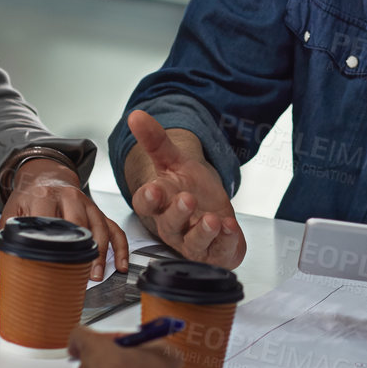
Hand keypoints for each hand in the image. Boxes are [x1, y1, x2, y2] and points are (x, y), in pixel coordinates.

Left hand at [1, 160, 128, 279]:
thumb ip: (8, 232)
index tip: (51, 265)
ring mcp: (87, 203)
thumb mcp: (12, 210)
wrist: (45, 175)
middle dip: (81, 251)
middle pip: (80, 225)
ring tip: (97, 275)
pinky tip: (120, 264)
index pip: (50, 221)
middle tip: (80, 275)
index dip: (52, 244)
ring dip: (101, 253)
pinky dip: (120, 247)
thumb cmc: (29, 196)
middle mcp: (69, 197)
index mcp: (44, 196)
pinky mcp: (98, 210)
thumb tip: (1, 261)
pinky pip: (114, 228)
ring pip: (100, 228)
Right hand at [124, 110, 245, 268]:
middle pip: (169, 224)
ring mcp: (193, 241)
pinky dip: (226, 241)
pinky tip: (230, 228)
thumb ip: (155, 141)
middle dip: (178, 213)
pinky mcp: (215, 251)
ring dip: (203, 231)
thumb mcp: (174, 162)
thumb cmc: (188, 189)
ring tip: (212, 220)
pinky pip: (219, 251)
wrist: (211, 213)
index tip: (154, 188)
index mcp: (160, 204)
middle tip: (186, 199)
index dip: (149, 198)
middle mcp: (174, 226)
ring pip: (194, 242)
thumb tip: (136, 115)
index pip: (146, 204)